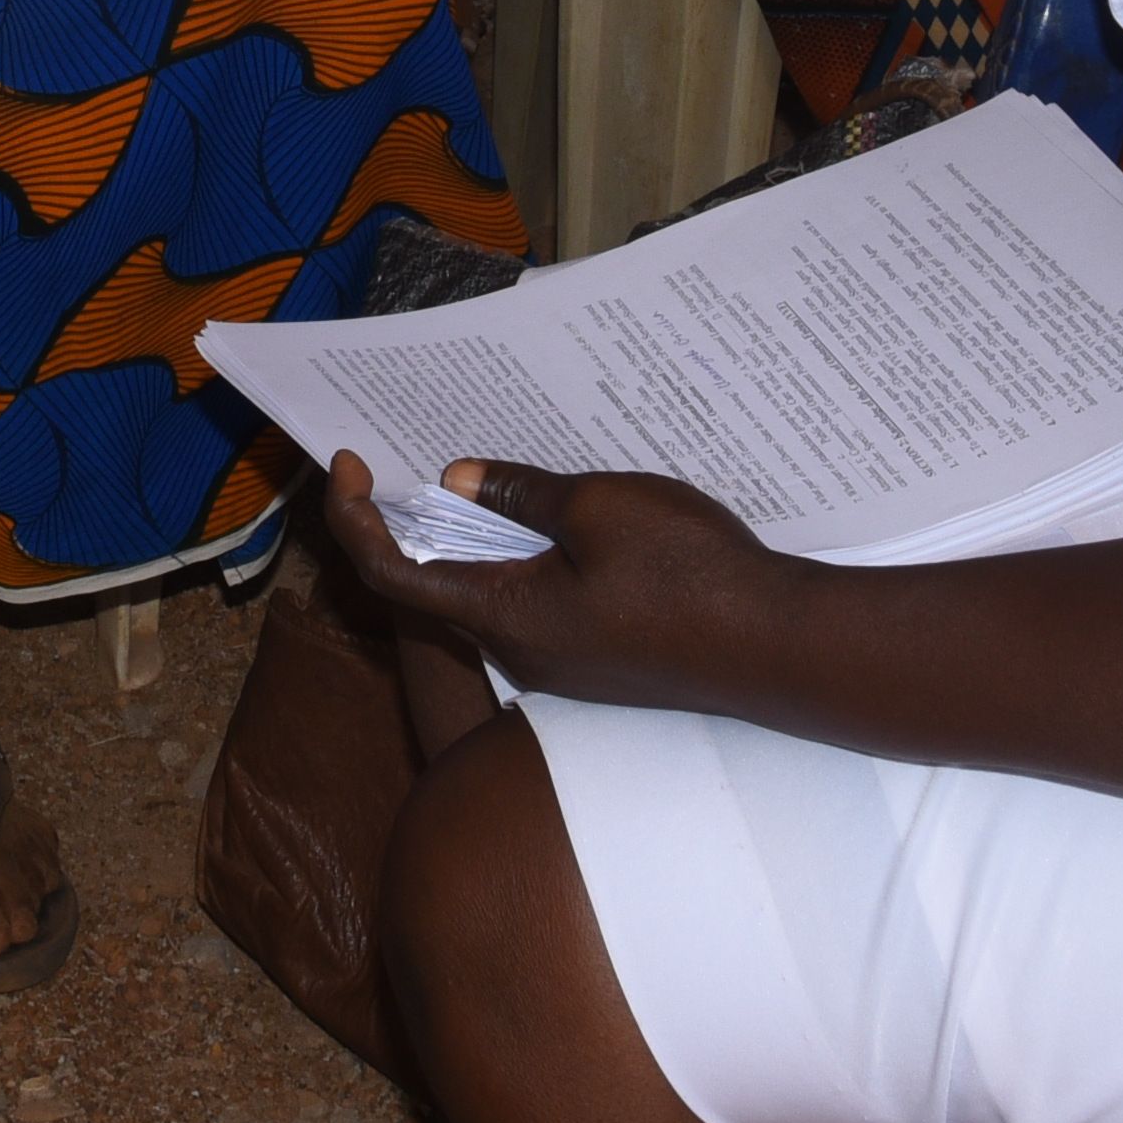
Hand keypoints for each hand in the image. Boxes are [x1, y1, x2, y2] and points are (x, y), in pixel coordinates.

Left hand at [311, 455, 797, 717]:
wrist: (775, 648)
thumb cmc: (689, 575)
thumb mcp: (596, 507)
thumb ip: (520, 494)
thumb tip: (460, 482)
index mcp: (505, 616)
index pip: (391, 573)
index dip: (353, 518)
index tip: (348, 461)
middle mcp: (520, 652)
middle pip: (431, 587)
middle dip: (406, 522)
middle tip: (402, 458)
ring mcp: (561, 664)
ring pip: (485, 595)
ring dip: (467, 540)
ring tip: (472, 475)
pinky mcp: (598, 662)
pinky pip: (532, 606)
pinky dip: (515, 560)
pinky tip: (541, 517)